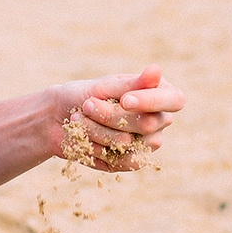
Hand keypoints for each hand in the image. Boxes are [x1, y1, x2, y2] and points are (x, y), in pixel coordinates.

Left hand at [48, 66, 184, 170]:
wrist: (56, 118)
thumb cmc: (82, 95)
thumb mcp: (104, 86)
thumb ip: (132, 83)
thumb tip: (156, 70)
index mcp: (159, 95)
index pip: (174, 100)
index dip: (152, 102)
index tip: (125, 100)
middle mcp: (159, 121)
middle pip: (146, 124)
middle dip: (109, 115)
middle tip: (86, 105)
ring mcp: (146, 144)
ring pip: (127, 142)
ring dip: (95, 130)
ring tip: (79, 119)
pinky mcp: (130, 162)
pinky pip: (119, 161)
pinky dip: (95, 148)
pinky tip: (83, 139)